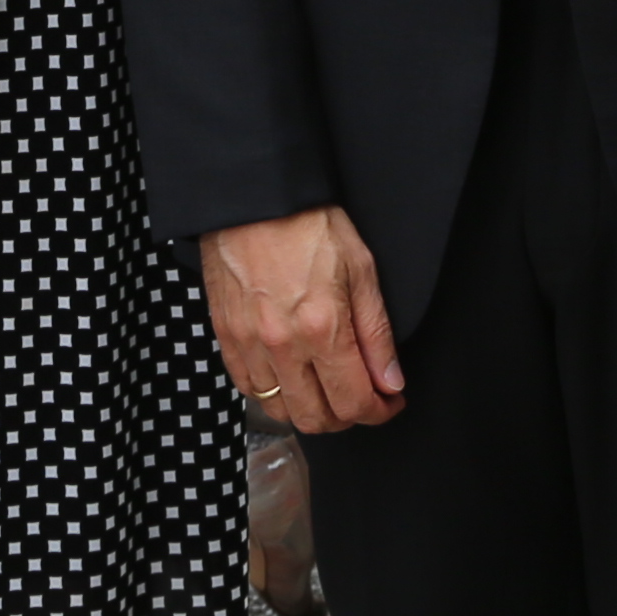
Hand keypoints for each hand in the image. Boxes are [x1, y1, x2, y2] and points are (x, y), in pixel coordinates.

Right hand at [199, 206, 403, 433]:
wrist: (254, 196)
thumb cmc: (308, 222)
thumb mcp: (362, 270)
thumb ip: (377, 334)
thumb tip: (390, 383)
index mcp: (322, 329)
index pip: (354, 402)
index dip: (380, 411)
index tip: (389, 401)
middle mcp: (282, 345)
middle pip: (317, 419)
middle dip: (347, 417)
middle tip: (361, 396)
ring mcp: (248, 344)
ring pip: (280, 410)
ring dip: (309, 408)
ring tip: (325, 386)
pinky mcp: (226, 336)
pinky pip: (248, 388)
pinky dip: (273, 393)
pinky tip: (290, 374)